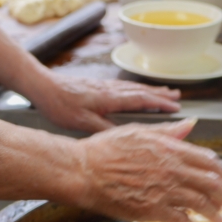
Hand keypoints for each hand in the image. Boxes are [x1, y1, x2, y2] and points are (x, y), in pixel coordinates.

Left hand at [33, 76, 181, 132]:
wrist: (43, 86)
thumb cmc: (60, 105)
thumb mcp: (82, 122)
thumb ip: (104, 129)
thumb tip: (125, 136)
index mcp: (110, 98)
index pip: (141, 100)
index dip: (160, 104)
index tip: (176, 107)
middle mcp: (110, 89)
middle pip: (141, 91)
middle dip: (161, 95)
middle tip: (178, 97)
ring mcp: (104, 86)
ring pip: (133, 87)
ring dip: (151, 90)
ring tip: (165, 91)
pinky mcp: (97, 85)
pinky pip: (124, 86)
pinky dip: (136, 89)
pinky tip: (136, 91)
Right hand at [75, 118, 221, 221]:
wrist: (84, 171)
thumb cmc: (104, 149)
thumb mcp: (139, 131)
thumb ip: (168, 132)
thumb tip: (190, 125)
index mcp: (172, 150)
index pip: (209, 162)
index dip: (219, 173)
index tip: (220, 179)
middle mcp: (173, 170)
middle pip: (210, 185)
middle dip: (221, 196)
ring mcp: (164, 191)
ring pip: (200, 204)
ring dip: (212, 213)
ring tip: (216, 219)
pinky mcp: (151, 210)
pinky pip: (180, 219)